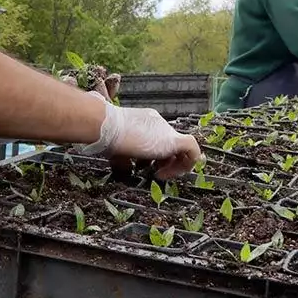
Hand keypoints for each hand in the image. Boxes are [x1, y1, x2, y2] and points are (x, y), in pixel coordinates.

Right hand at [77, 93, 202, 178]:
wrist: (106, 126)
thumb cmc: (105, 136)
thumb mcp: (116, 148)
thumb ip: (125, 158)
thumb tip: (127, 169)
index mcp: (145, 122)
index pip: (156, 139)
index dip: (152, 156)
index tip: (142, 167)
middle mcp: (158, 123)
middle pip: (168, 144)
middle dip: (163, 161)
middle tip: (153, 174)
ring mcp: (166, 130)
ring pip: (182, 149)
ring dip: (173, 166)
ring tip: (158, 175)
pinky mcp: (173, 140)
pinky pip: (192, 150)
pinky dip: (185, 164)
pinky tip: (166, 174)